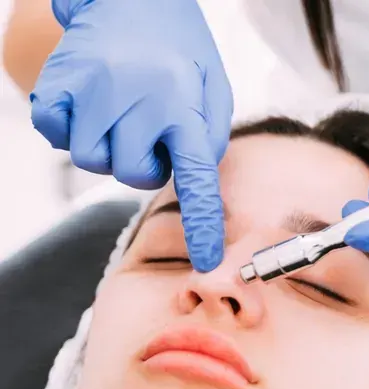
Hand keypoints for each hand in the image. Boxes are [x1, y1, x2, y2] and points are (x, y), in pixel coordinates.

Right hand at [30, 0, 232, 271]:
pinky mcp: (57, 84)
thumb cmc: (178, 49)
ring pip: (92, 160)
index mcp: (184, 106)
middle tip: (150, 130)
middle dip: (142, 164)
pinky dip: (69, 129)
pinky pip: (56, 136)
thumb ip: (208, 137)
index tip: (204, 259)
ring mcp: (92, 92)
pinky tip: (89, 104)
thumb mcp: (212, 88)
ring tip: (122, 110)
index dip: (200, 224)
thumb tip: (196, 180)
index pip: (197, 179)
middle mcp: (138, 102)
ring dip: (107, 146)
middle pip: (132, 175)